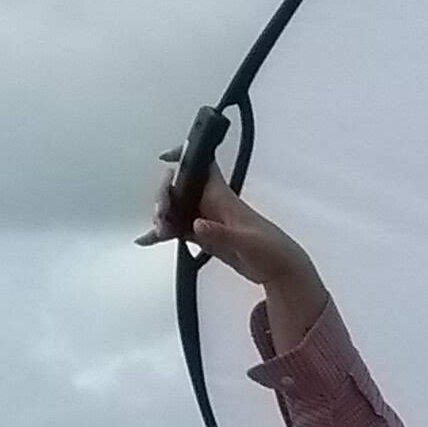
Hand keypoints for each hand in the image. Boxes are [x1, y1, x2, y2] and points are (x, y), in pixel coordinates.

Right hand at [144, 165, 327, 321]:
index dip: (184, 154)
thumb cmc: (270, 250)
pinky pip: (178, 229)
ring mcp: (206, 220)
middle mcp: (211, 203)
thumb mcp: (247, 243)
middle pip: (179, 189)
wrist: (280, 271)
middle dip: (164, 198)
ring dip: (162, 218)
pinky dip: (163, 233)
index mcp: (222, 196)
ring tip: (158, 234)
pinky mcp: (204, 237)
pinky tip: (147, 240)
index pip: (200, 165)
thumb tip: (196, 225)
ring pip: (175, 209)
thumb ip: (221, 235)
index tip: (165, 158)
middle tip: (162, 219)